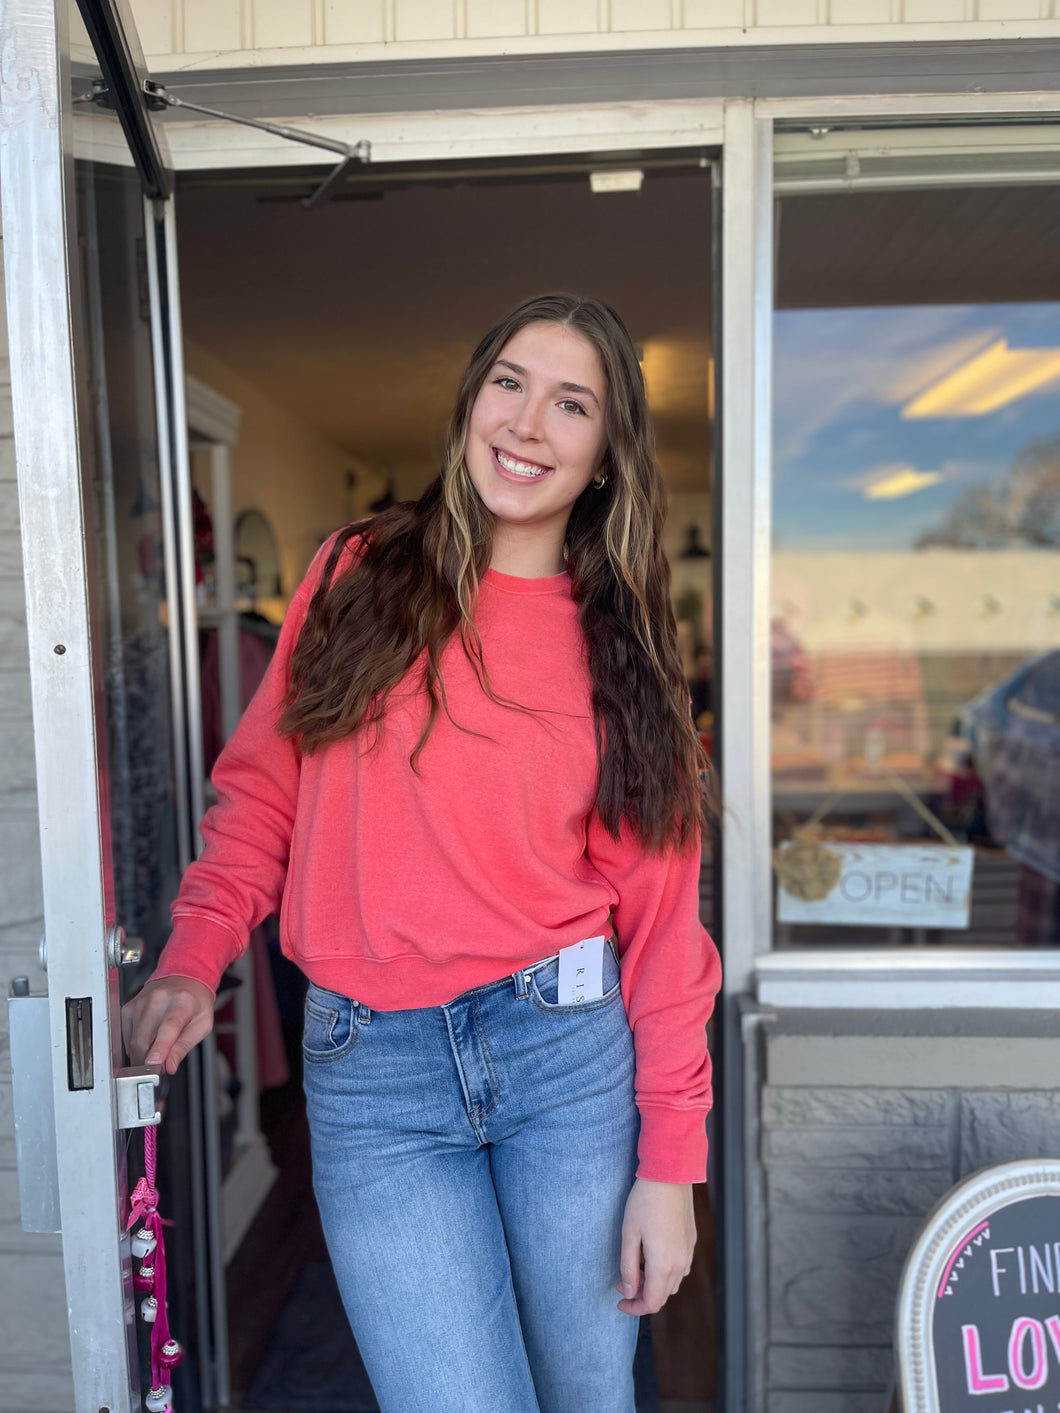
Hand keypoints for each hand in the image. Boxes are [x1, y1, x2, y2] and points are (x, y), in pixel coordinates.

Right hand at [121, 976, 215, 1075]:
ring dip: (142, 1053)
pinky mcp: (128, 1008)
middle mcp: (158, 999)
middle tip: (159, 1066)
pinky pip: (125, 1036)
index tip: (154, 1064)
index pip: (168, 1027)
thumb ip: (184, 1046)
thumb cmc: (195, 1001)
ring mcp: (140, 1002)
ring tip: (157, 1047)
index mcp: (182, 1001)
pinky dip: (135, 1044)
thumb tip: (169, 1066)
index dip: (160, 1048)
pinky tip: (148, 1037)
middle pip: (143, 1040)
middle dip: (147, 1061)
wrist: (184, 978)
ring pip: (132, 1041)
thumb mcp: (202, 1024)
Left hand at [615, 1177, 695, 1315]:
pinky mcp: (691, 1241)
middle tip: (622, 1280)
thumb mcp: (629, 1234)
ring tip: (635, 1265)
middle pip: (663, 1295)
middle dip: (641, 1294)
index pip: (652, 1303)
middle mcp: (680, 1263)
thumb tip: (629, 1293)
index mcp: (663, 1265)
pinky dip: (665, 1271)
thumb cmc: (645, 1202)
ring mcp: (688, 1252)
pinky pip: (680, 1267)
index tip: (619, 1301)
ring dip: (654, 1283)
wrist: (670, 1175)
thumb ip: (628, 1267)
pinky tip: (651, 1254)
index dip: (634, 1308)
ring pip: (672, 1282)